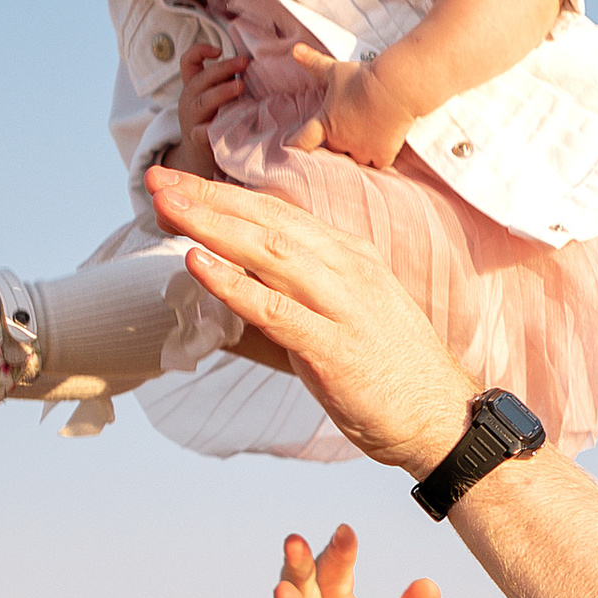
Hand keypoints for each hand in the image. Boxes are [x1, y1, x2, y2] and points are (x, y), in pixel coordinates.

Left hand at [144, 169, 475, 470]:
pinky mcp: (333, 345)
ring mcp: (342, 304)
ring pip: (268, 252)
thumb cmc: (389, 373)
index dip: (224, 194)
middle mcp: (346, 268)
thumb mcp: (339, 319)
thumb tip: (224, 300)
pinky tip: (197, 264)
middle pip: (266, 221)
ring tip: (166, 209)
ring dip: (212, 227)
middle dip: (207, 197)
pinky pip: (275, 309)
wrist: (441, 418)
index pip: (276, 213)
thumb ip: (285, 304)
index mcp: (348, 256)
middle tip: (156, 179)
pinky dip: (233, 284)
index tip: (177, 183)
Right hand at [170, 38, 250, 177]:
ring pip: (202, 101)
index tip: (219, 49)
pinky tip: (226, 123)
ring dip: (221, 91)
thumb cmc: (214, 121)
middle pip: (200, 79)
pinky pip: (202, 132)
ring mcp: (192, 120)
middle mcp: (189, 100)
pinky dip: (211, 128)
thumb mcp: (217, 98)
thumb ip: (227, 80)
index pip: (188, 62)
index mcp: (193, 86)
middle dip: (222, 68)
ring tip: (240, 86)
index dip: (199, 51)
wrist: (199, 158)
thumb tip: (254, 60)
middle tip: (244, 61)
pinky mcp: (198, 139)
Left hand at [286, 43, 414, 170]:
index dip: (294, 147)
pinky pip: (376, 166)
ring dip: (356, 156)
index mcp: (326, 122)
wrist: (395, 87)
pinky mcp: (382, 154)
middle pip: (331, 153)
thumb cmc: (364, 77)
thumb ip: (314, 63)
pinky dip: (377, 160)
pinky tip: (380, 152)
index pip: (302, 142)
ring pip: (354, 162)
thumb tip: (296, 50)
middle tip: (342, 140)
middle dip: (334, 148)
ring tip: (362, 146)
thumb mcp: (335, 70)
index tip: (290, 151)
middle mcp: (341, 140)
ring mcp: (362, 150)